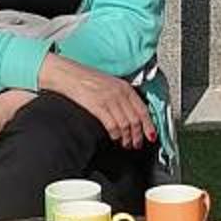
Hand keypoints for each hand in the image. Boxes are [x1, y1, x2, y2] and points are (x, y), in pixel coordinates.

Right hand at [38, 52, 153, 151]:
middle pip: (136, 119)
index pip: (143, 110)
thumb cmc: (88, 80)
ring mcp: (109, 100)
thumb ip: (123, 96)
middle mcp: (120, 93)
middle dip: (138, 135)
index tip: (151, 135)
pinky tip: (115, 138)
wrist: (70, 75)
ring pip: (126, 124)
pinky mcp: (98, 106)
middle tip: (137, 144)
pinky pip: (112, 125)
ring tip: (126, 144)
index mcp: (126, 87)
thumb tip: (132, 113)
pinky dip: (116, 135)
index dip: (149, 125)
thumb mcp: (111, 84)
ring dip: (128, 138)